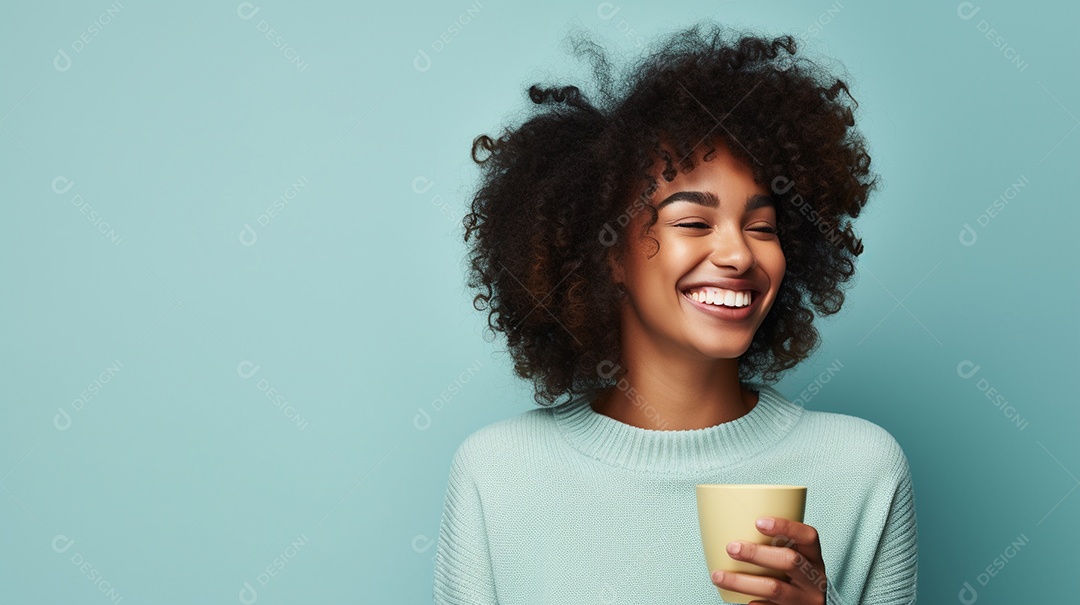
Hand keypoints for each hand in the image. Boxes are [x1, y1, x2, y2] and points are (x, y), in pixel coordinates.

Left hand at [710, 516, 827, 604]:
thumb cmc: (794, 578)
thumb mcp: (795, 559)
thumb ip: (775, 546)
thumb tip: (730, 525)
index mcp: (814, 558)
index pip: (808, 536)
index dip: (786, 527)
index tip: (758, 522)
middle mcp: (814, 578)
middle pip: (789, 561)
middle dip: (757, 554)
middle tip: (731, 548)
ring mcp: (805, 599)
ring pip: (775, 588)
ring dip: (742, 582)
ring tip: (718, 576)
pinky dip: (755, 604)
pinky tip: (741, 601)